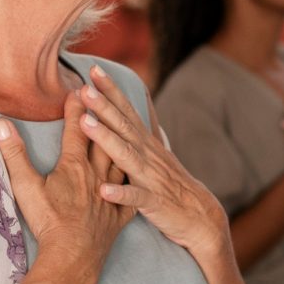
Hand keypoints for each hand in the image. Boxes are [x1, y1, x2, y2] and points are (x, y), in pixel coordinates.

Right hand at [0, 92, 132, 272]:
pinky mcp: (118, 216)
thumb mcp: (26, 186)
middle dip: (102, 118)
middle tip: (105, 99)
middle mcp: (96, 174)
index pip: (77, 129)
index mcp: (74, 165)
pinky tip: (138, 181)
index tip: (79, 88)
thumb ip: (14, 154)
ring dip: (121, 145)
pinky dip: (133, 185)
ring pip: (120, 162)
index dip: (77, 108)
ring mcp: (110, 195)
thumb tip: (0, 124)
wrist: (73, 256)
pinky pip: (130, 196)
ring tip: (125, 131)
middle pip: (102, 140)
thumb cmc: (48, 221)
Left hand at [77, 65, 231, 264]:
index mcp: (144, 142)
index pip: (126, 110)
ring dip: (105, 138)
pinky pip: (135, 197)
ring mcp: (151, 176)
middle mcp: (147, 154)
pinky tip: (103, 190)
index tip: (93, 68)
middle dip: (103, 105)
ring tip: (84, 123)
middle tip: (83, 88)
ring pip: (125, 155)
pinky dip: (121, 193)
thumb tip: (140, 100)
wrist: (200, 215)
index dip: (111, 89)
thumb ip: (146, 126)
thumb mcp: (159, 150)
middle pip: (123, 125)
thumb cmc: (172, 182)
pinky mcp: (153, 201)